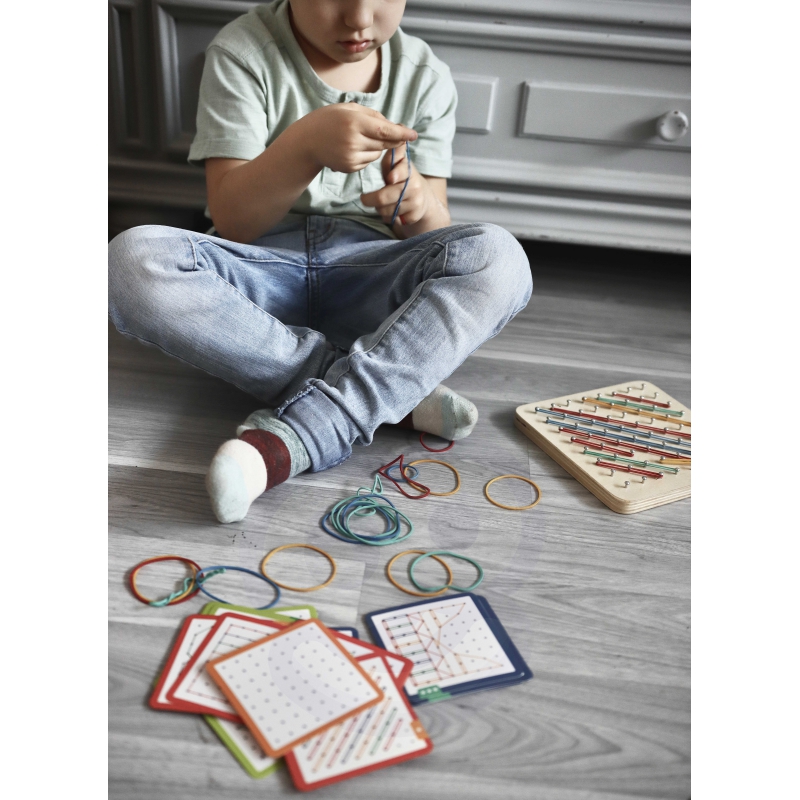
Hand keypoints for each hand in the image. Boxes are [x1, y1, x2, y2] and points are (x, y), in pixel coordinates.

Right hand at [300, 103, 416, 173]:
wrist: (306, 142)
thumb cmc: (328, 120)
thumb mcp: (348, 108)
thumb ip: (372, 115)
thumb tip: (393, 126)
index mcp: (354, 122)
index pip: (385, 131)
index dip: (402, 134)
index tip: (414, 135)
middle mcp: (353, 141)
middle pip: (384, 143)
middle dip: (393, 139)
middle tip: (397, 134)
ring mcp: (351, 157)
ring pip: (377, 153)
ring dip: (377, 146)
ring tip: (360, 137)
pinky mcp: (349, 168)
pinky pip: (368, 161)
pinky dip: (367, 154)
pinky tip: (353, 147)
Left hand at [359, 146, 432, 226]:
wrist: (423, 199)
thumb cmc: (402, 178)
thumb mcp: (398, 164)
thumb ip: (393, 153)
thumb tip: (397, 127)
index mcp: (409, 171)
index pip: (403, 171)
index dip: (397, 173)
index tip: (391, 177)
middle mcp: (414, 187)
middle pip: (385, 197)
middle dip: (371, 199)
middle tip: (364, 199)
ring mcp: (415, 203)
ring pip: (386, 210)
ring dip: (379, 208)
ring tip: (381, 203)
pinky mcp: (414, 216)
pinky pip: (392, 219)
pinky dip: (387, 217)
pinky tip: (390, 211)